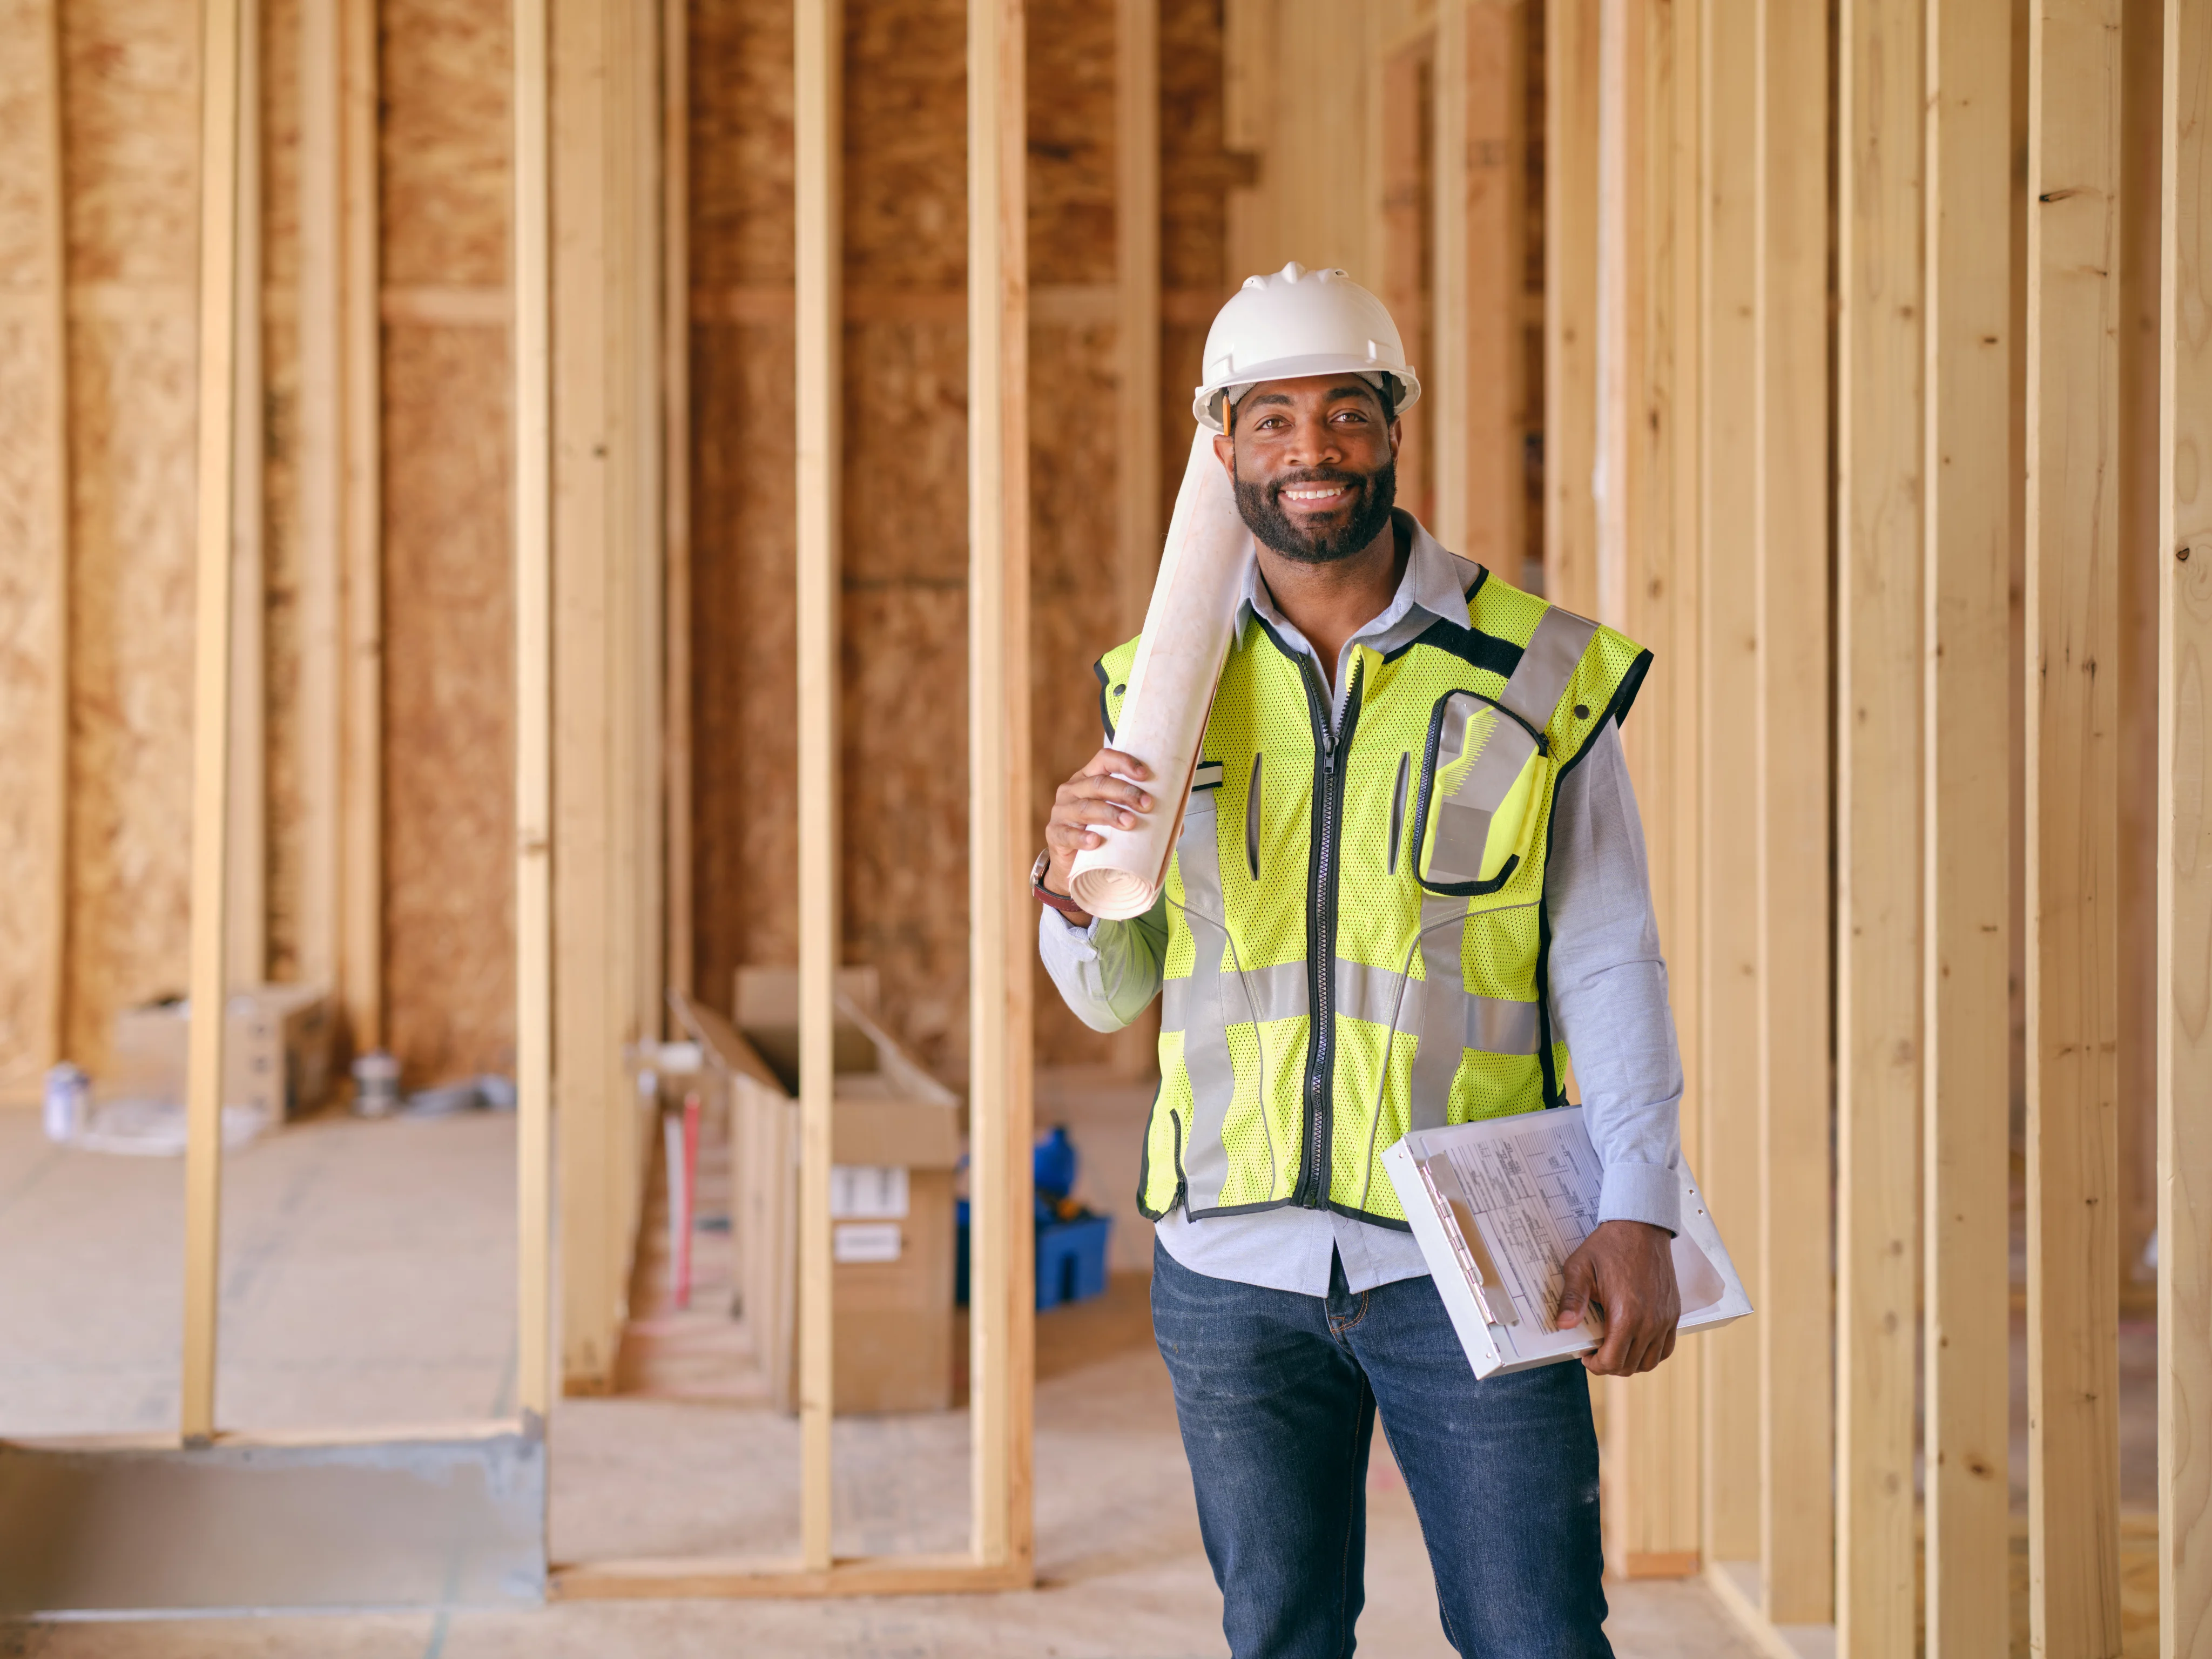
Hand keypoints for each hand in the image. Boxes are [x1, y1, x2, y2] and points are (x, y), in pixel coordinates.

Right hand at [1044, 748, 1155, 903]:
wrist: (1073, 867)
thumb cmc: (1101, 836)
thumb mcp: (1121, 822)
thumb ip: (1145, 818)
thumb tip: (1178, 824)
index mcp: (1089, 778)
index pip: (1104, 760)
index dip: (1124, 763)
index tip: (1145, 775)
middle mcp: (1073, 790)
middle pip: (1098, 783)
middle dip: (1125, 792)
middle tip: (1147, 805)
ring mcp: (1061, 812)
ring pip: (1085, 807)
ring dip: (1110, 813)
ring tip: (1129, 823)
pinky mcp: (1055, 835)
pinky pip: (1067, 834)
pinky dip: (1082, 837)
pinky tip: (1095, 841)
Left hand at [1554, 1220, 1679, 1375]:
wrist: (1641, 1227)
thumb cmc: (1609, 1246)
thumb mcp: (1580, 1268)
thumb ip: (1572, 1299)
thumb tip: (1563, 1325)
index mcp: (1627, 1315)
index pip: (1612, 1361)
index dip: (1595, 1365)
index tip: (1585, 1355)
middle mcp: (1650, 1322)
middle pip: (1630, 1366)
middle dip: (1609, 1365)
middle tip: (1595, 1352)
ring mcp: (1665, 1319)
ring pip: (1650, 1362)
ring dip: (1630, 1362)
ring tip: (1613, 1349)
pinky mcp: (1673, 1313)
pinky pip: (1666, 1348)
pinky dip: (1650, 1353)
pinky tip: (1635, 1343)